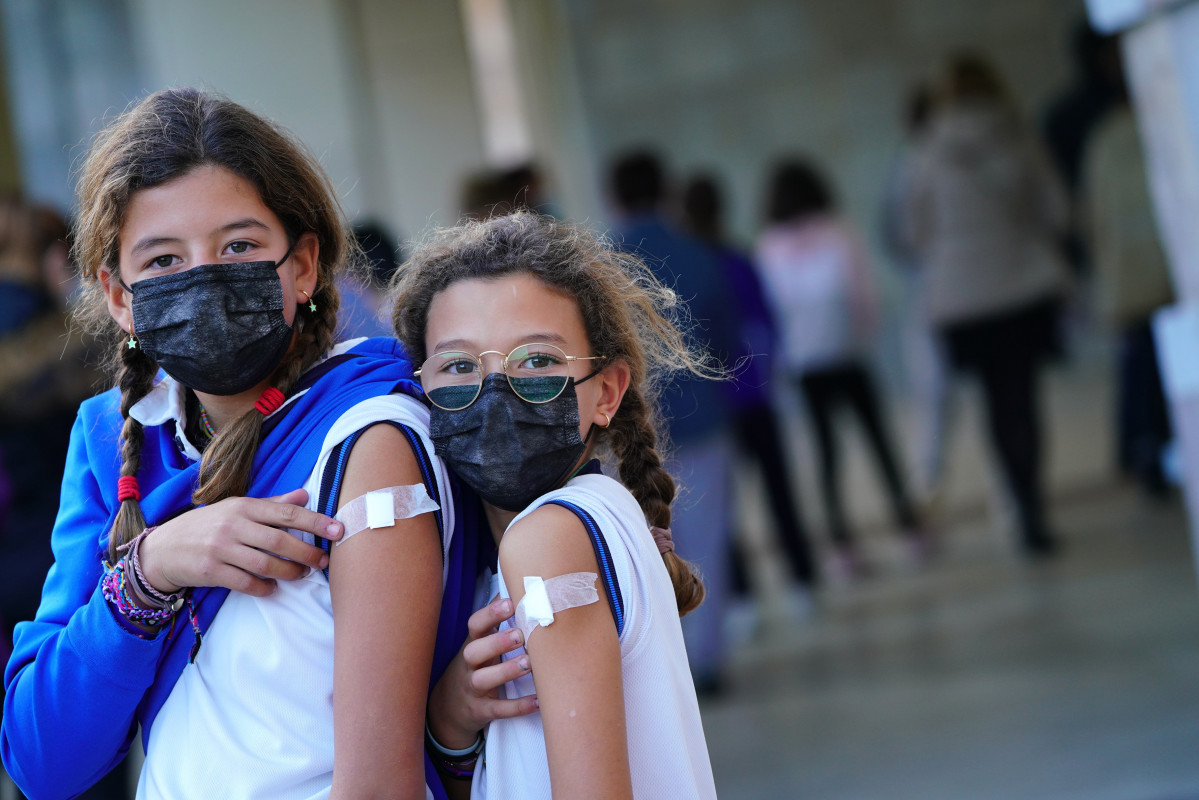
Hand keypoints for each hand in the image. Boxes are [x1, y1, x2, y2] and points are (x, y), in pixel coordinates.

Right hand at [139, 488, 343, 595]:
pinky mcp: (211, 571)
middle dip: (307, 552)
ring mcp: (221, 548)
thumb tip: (305, 495)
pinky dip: (264, 588)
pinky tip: (273, 588)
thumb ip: (272, 504)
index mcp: (244, 506)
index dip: (316, 522)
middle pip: (279, 541)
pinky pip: (246, 583)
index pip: (286, 513)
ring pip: (265, 564)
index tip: (339, 530)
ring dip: (289, 572)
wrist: (163, 548)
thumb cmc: (208, 526)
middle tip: (324, 560)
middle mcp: (233, 525)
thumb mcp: (237, 509)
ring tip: (302, 574)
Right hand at [427, 595, 539, 749]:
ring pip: (483, 679)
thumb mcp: (479, 643)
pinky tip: (538, 701)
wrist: (448, 709)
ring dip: (506, 671)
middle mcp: (469, 665)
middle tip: (520, 635)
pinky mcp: (480, 711)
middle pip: (474, 651)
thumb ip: (495, 619)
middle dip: (496, 642)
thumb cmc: (475, 666)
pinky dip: (517, 706)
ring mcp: (472, 689)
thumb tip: (514, 585)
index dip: (490, 613)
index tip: (510, 603)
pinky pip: (498, 709)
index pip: (475, 625)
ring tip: (529, 663)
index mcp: (472, 644)